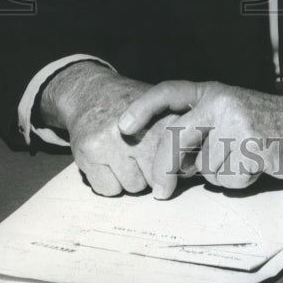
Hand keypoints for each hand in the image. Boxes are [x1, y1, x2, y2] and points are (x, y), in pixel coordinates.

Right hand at [38, 62, 179, 195]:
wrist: (91, 92)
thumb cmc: (132, 106)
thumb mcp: (161, 109)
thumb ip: (178, 135)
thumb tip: (193, 168)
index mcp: (162, 117)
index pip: (179, 159)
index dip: (176, 165)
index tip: (173, 163)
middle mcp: (138, 129)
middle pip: (158, 177)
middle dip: (153, 174)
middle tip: (142, 156)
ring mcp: (112, 141)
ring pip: (134, 187)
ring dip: (131, 179)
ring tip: (124, 156)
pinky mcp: (90, 152)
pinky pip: (109, 189)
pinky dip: (110, 182)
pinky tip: (108, 162)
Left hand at [117, 81, 282, 197]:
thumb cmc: (268, 126)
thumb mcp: (231, 116)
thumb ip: (202, 132)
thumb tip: (171, 165)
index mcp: (213, 92)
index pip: (170, 91)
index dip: (144, 108)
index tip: (123, 126)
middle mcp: (221, 102)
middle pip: (176, 139)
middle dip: (164, 170)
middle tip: (161, 192)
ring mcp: (236, 122)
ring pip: (205, 167)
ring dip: (221, 174)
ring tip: (246, 158)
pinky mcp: (252, 145)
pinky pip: (229, 178)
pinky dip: (240, 180)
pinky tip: (259, 164)